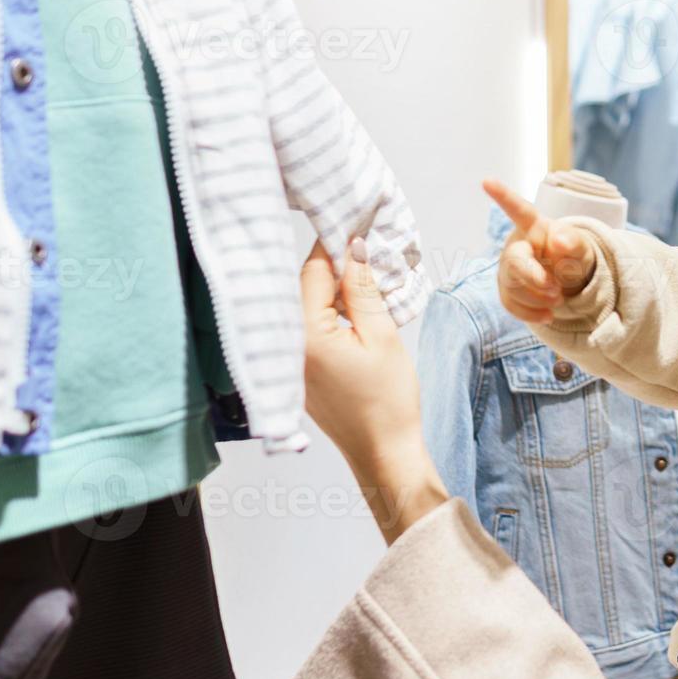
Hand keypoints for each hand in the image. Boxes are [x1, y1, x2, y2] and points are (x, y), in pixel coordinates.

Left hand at [300, 238, 447, 544]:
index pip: (312, 273)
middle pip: (303, 288)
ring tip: (364, 275)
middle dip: (332, 264)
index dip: (333, 246)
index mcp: (305, 335)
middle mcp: (288, 347)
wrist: (384, 454)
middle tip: (362, 244)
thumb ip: (364, 290)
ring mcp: (290, 362)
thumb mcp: (383, 336)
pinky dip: (328, 313)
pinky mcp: (300, 373)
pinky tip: (354, 308)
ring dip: (332, 289)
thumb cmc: (389, 401)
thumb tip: (355, 249)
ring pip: (305, 308)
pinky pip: (308, 329)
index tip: (352, 224)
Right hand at [483, 178, 596, 323]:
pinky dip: (532, 314)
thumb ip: (573, 242)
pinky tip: (549, 315)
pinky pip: (511, 305)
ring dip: (539, 298)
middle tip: (557, 291)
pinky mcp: (506, 291)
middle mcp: (515, 246)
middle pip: (514, 261)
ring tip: (560, 298)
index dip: (503, 196)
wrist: (566, 279)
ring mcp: (507, 269)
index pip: (519, 210)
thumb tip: (560, 240)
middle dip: (534, 278)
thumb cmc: (570, 255)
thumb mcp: (581, 248)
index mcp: (534, 227)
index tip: (487, 181)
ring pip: (513, 287)